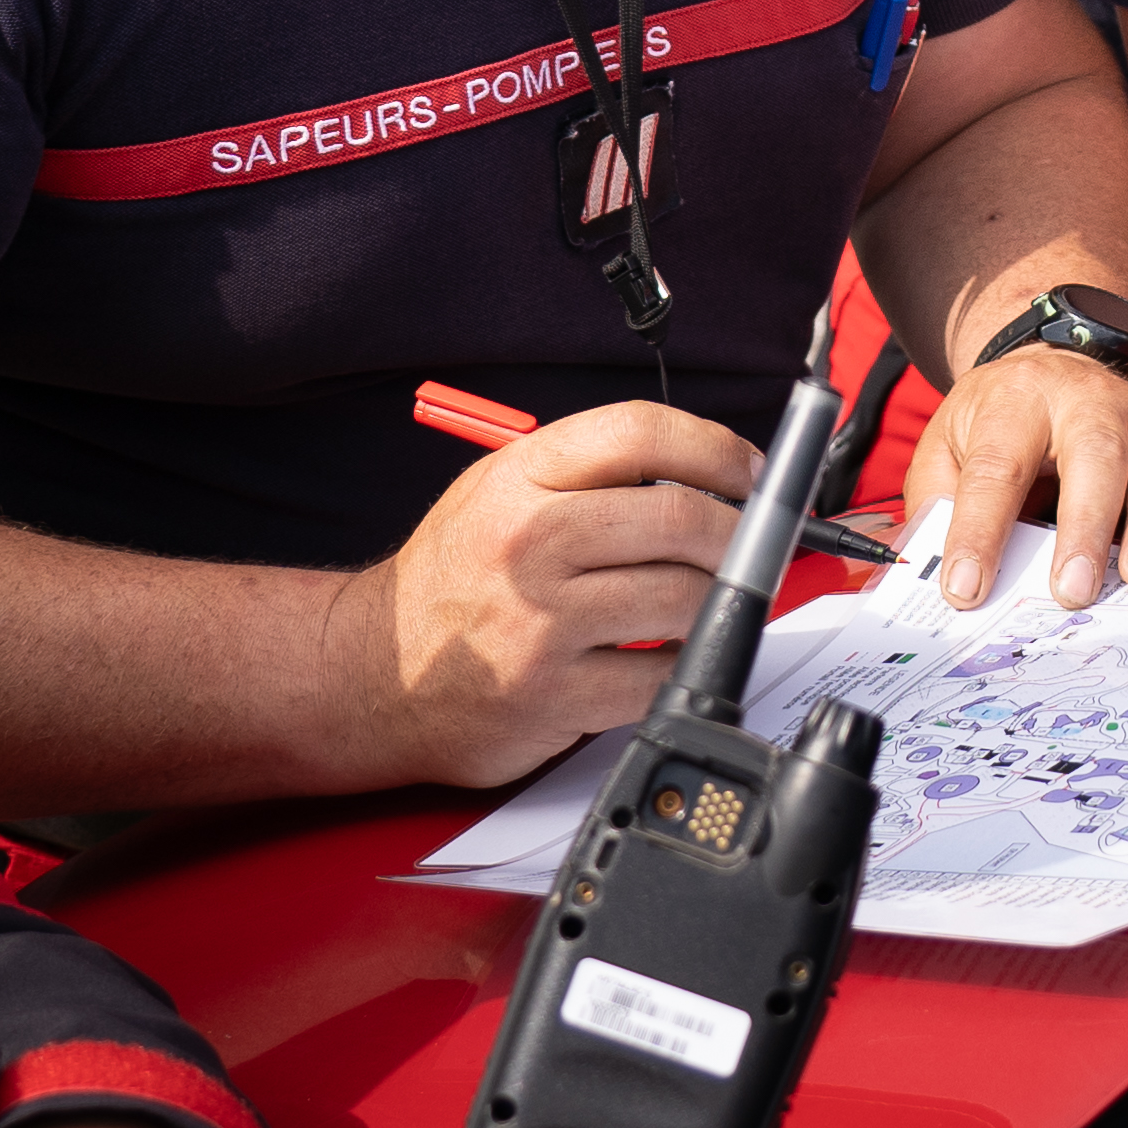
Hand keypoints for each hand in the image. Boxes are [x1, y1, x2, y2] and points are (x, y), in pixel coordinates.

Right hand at [349, 396, 765, 790]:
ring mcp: (543, 622)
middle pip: (679, 516)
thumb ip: (588, 475)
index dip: (717, 448)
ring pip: (684, 597)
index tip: (752, 474)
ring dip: (718, 601)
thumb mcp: (498, 494)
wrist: (370, 675)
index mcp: (521, 478)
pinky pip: (661, 676)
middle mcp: (531, 543)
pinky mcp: (555, 695)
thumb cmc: (450, 582)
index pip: (641, 433)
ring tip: (710, 600)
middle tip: (758, 544)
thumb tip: (706, 475)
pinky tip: (669, 654)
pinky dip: (683, 665)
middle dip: (740, 532)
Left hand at [902, 338, 1127, 609]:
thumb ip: (937, 503)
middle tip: (1073, 592)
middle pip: (1094, 455)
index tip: (967, 588)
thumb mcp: (946, 447)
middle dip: (1085, 527)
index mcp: (1017, 399)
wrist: (1049, 368)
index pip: (997, 468)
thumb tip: (932, 572)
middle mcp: (1086, 397)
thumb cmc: (996, 425)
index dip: (980, 531)